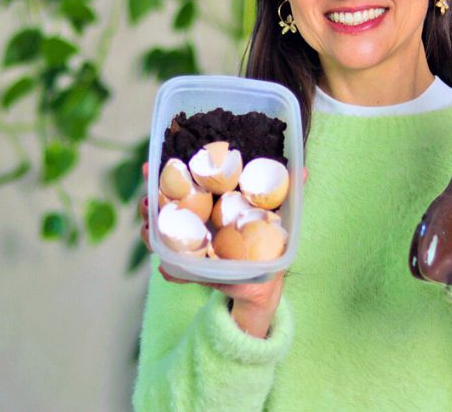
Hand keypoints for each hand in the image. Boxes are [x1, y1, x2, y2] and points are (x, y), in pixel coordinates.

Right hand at [137, 162, 306, 337]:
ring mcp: (189, 247)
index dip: (164, 174)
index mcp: (210, 205)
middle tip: (147, 200)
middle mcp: (194, 223)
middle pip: (162, 208)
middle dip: (149, 201)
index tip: (150, 166)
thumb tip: (304, 170)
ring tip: (150, 229)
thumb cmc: (267, 245)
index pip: (182, 186)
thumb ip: (285, 194)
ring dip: (151, 232)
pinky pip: (173, 269)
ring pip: (161, 235)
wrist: (262, 285)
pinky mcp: (191, 270)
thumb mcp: (275, 218)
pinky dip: (170, 271)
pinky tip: (166, 270)